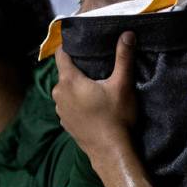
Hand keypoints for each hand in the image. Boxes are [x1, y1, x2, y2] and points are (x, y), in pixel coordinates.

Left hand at [53, 31, 136, 156]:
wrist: (111, 152)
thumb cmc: (116, 117)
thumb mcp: (122, 85)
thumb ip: (123, 57)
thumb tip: (128, 33)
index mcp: (69, 81)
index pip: (61, 54)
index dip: (70, 46)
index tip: (82, 43)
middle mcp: (59, 94)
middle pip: (65, 72)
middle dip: (78, 68)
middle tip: (97, 66)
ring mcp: (60, 110)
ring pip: (66, 89)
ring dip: (77, 86)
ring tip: (95, 86)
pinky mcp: (65, 123)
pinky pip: (68, 105)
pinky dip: (77, 101)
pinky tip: (92, 105)